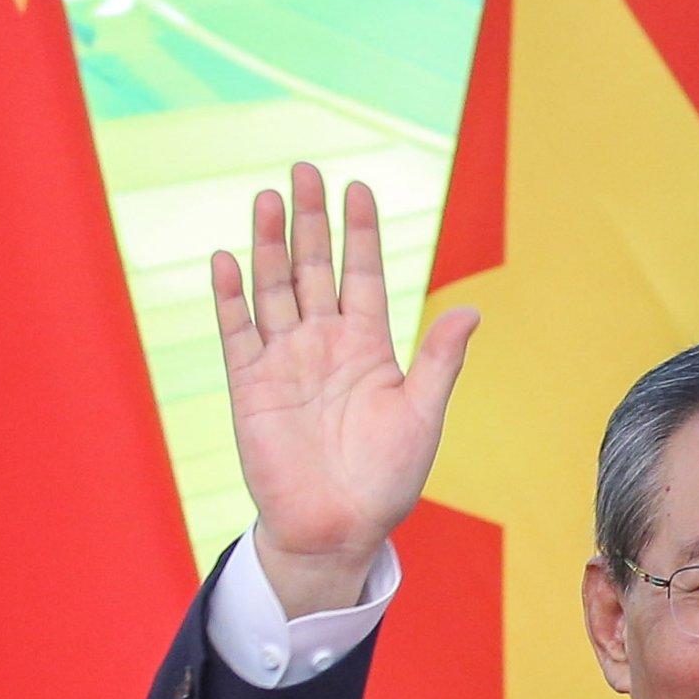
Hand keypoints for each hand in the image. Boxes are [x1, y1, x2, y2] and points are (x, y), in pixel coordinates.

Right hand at [212, 163, 478, 616]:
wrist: (338, 529)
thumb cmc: (386, 480)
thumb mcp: (422, 414)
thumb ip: (439, 360)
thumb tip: (471, 310)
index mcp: (368, 347)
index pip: (363, 274)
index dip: (360, 232)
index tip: (358, 187)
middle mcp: (324, 344)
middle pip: (313, 267)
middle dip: (309, 220)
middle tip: (305, 169)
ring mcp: (284, 361)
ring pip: (273, 288)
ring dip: (268, 244)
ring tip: (268, 197)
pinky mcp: (250, 385)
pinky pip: (237, 331)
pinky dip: (230, 296)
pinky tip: (227, 259)